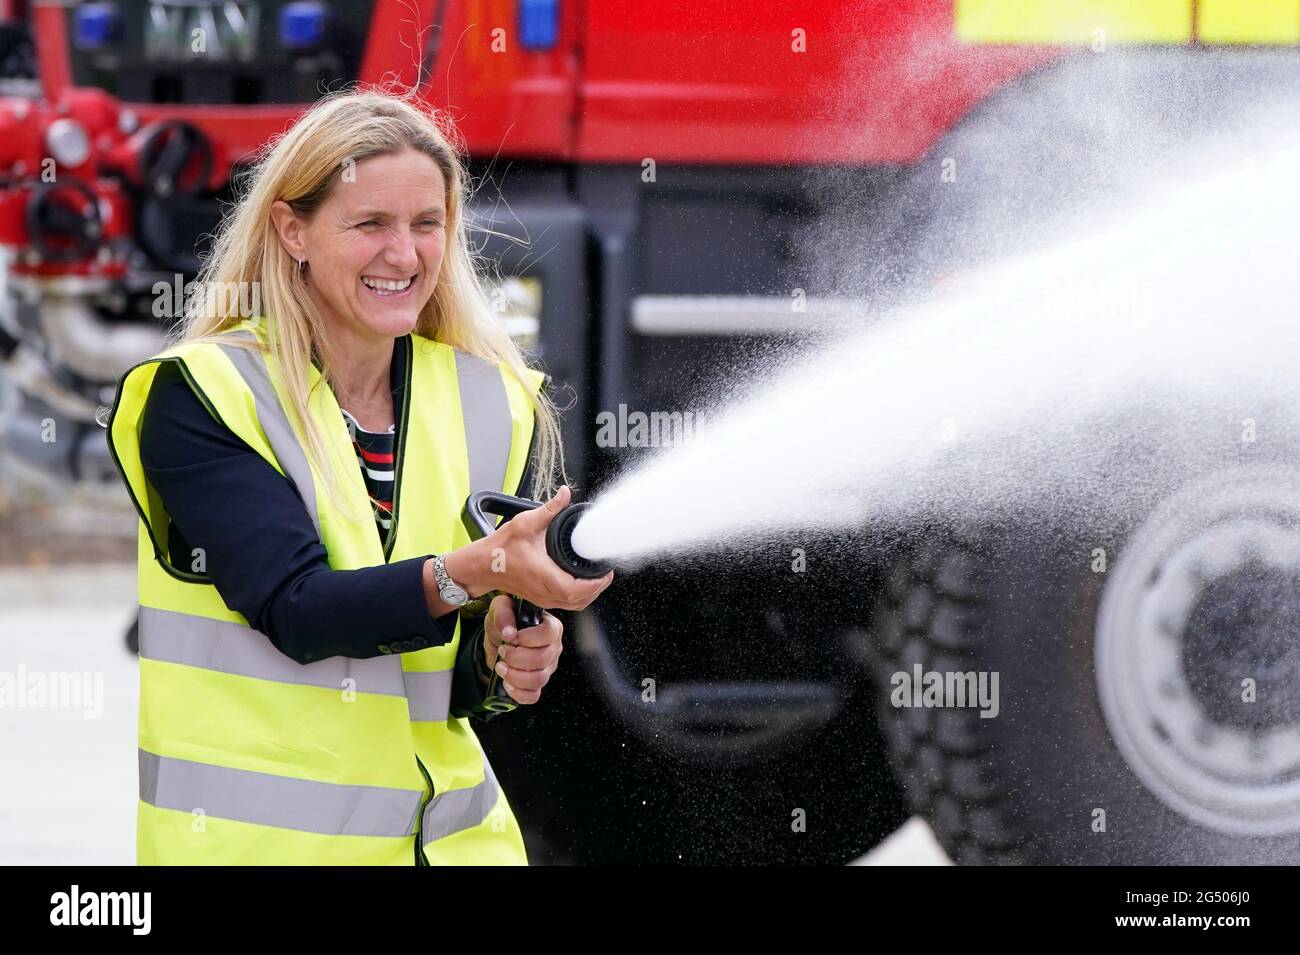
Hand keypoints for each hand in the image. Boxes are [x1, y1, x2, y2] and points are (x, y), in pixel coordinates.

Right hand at [470, 484, 613, 609]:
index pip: (575, 590)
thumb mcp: (525, 523)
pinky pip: (565, 603)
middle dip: (598, 587)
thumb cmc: (500, 549)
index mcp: (543, 575)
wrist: (482, 565)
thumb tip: (564, 494)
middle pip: (580, 601)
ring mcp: (542, 598)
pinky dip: (579, 596)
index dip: (595, 584)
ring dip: (589, 594)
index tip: (606, 572)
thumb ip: (549, 509)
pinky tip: (582, 583)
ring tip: (598, 577)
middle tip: (606, 572)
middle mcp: (544, 591)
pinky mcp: (539, 599)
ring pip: (574, 605)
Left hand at [483, 594, 561, 704]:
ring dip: (514, 676)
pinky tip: (507, 682)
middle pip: (542, 659)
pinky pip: (533, 696)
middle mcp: (554, 648)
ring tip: (501, 666)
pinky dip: (517, 693)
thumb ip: (503, 614)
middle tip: (503, 650)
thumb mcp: (499, 609)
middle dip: (516, 657)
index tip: (513, 636)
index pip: (549, 634)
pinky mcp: (538, 684)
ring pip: (538, 680)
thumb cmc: (505, 622)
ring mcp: (548, 668)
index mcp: (551, 627)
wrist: (498, 640)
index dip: (528, 638)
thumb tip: (509, 632)